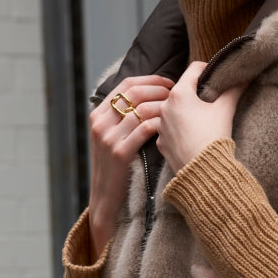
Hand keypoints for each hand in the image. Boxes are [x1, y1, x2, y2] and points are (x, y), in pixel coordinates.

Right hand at [88, 75, 172, 257]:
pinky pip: (145, 128)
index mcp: (98, 114)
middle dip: (160, 89)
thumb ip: (123, 118)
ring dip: (165, 106)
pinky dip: (161, 124)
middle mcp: (101, 122)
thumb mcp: (111, 138)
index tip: (169, 83)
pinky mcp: (119, 152)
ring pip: (142, 108)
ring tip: (178, 111)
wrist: (105, 198)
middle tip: (179, 95)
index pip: (126, 83)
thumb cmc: (115, 167)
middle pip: (135, 92)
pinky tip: (172, 127)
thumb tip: (149, 97)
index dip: (151, 80)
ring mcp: (108, 137)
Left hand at [155, 62, 245, 174]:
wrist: (203, 171)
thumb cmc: (213, 137)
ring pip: (174, 110)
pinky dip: (180, 128)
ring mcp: (160, 125)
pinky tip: (192, 135)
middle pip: (182, 90)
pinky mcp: (160, 142)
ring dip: (186, 110)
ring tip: (202, 119)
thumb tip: (244, 77)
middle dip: (196, 92)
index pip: (194, 69)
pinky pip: (170, 128)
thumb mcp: (226, 110)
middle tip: (212, 99)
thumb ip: (234, 90)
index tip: (218, 76)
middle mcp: (165, 106)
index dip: (208, 69)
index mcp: (180, 93)